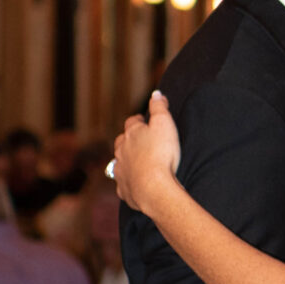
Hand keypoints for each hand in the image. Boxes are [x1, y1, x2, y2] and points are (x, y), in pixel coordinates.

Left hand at [113, 91, 181, 218]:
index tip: (142, 120)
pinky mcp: (123, 189)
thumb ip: (159, 107)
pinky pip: (123, 183)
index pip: (132, 122)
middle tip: (138, 140)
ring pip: (119, 162)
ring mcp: (121, 171)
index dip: (138, 120)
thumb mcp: (165, 124)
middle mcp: (121, 151)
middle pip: (121, 141)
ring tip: (135, 160)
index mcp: (132, 134)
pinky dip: (128, 181)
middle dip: (128, 139)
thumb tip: (156, 94)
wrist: (153, 188)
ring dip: (126, 159)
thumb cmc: (161, 154)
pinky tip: (134, 183)